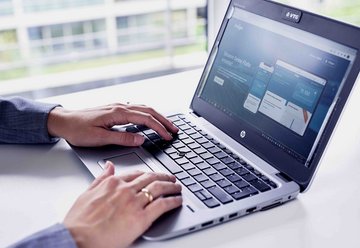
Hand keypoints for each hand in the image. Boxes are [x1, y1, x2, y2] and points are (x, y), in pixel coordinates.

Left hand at [47, 103, 178, 146]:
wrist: (63, 121)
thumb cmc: (78, 130)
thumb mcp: (99, 138)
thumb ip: (122, 138)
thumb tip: (141, 139)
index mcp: (118, 113)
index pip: (146, 119)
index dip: (159, 128)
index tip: (168, 136)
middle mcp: (120, 107)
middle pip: (149, 111)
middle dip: (164, 120)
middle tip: (175, 129)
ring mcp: (118, 107)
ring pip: (144, 108)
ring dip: (158, 116)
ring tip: (167, 125)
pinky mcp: (115, 109)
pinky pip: (137, 109)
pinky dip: (148, 114)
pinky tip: (151, 119)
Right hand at [64, 161, 182, 247]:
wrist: (76, 239)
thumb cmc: (79, 222)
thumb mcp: (87, 194)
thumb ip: (100, 178)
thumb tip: (108, 166)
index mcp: (112, 183)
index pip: (136, 174)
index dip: (149, 174)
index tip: (154, 175)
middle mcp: (125, 190)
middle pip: (151, 178)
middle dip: (164, 177)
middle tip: (171, 178)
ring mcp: (134, 202)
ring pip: (159, 188)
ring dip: (172, 186)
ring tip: (177, 187)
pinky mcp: (141, 218)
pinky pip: (163, 204)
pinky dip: (173, 201)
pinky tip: (177, 200)